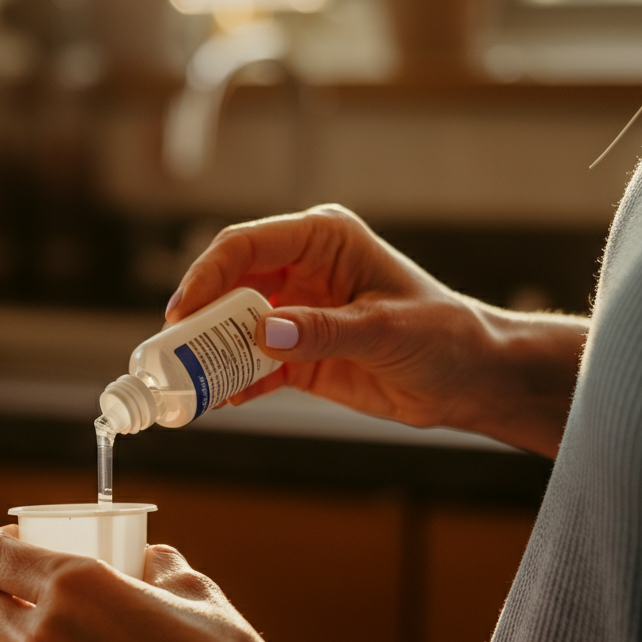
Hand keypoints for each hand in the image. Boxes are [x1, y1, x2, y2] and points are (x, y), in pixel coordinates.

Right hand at [165, 206, 587, 456]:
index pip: (246, 247)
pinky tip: (226, 400)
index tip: (181, 313)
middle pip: (229, 287)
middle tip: (173, 354)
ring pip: (234, 328)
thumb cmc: (443, 335)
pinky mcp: (298, 354)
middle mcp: (301, 272)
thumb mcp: (385, 329)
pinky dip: (236, 382)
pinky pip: (253, 366)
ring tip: (191, 384)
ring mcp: (296, 314)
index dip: (206, 276)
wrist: (469, 379)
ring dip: (212, 355)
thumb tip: (262, 333)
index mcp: (322, 241)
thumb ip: (322, 331)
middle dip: (199, 319)